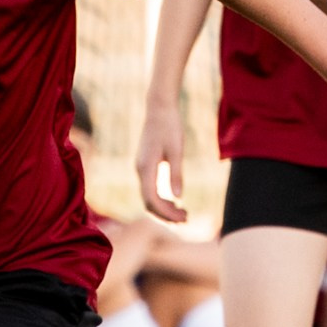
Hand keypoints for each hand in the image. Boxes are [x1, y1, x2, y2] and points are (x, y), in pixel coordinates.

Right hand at [136, 98, 188, 222]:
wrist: (159, 108)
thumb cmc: (170, 126)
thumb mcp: (177, 150)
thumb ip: (176, 174)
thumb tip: (178, 197)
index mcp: (146, 168)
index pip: (152, 199)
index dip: (167, 213)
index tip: (184, 217)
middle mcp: (140, 170)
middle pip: (149, 202)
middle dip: (166, 214)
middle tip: (187, 219)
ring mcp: (140, 168)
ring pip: (148, 197)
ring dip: (164, 208)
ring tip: (183, 214)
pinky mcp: (144, 165)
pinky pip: (149, 189)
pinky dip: (161, 198)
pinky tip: (175, 201)